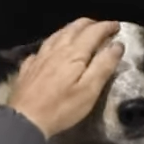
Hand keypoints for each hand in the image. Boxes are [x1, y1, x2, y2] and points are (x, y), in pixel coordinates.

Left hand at [5, 18, 123, 137]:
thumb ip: (104, 65)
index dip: (107, 27)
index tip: (117, 27)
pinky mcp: (28, 68)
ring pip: (57, 34)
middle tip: (101, 28)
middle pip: (74, 28)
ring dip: (72, 29)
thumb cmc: (61, 107)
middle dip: (90, 24)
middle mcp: (56, 49)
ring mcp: (40, 57)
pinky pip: (42, 48)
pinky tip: (52, 50)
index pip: (93, 32)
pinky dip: (53, 43)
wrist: (25, 119)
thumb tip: (117, 45)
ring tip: (80, 32)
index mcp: (74, 53)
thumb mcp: (89, 90)